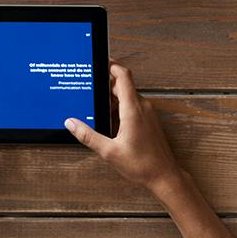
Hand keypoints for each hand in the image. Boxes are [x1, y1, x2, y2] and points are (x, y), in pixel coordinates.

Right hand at [67, 62, 184, 194]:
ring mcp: (148, 114)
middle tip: (91, 87)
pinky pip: (134, 106)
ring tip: (97, 105)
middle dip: (106, 83)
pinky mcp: (149, 121)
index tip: (100, 61)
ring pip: (128, 96)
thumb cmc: (142, 165)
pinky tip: (110, 121)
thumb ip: (88, 136)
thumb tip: (71, 123)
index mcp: (132, 109)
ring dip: (113, 98)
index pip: (123, 76)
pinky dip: (120, 107)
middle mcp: (142, 107)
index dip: (111, 65)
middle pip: (123, 85)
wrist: (165, 176)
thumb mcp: (109, 151)